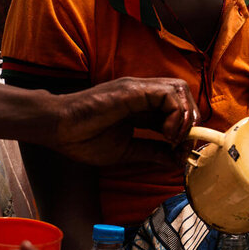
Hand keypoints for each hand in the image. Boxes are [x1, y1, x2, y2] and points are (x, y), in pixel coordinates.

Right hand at [49, 77, 198, 165]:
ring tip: (173, 138)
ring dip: (185, 116)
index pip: (177, 110)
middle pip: (184, 96)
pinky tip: (166, 132)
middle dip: (191, 120)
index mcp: (142, 107)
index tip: (182, 152)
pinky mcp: (134, 89)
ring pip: (180, 90)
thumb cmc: (83, 138)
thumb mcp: (126, 150)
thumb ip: (152, 152)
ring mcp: (139, 89)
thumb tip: (176, 160)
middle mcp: (144, 94)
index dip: (186, 129)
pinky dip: (175, 114)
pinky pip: (168, 94)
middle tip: (182, 144)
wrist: (57, 128)